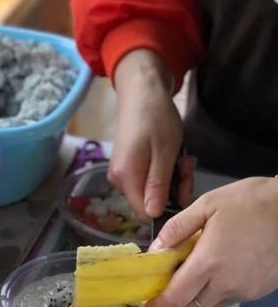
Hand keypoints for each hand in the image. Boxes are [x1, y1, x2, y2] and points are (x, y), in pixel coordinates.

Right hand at [110, 50, 194, 217]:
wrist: (141, 91)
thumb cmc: (155, 118)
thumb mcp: (165, 152)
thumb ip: (158, 186)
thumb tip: (154, 215)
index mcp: (126, 178)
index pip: (146, 213)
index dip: (169, 207)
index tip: (186, 185)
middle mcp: (119, 180)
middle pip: (149, 202)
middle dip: (175, 190)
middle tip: (188, 166)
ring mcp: (123, 172)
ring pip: (152, 190)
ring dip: (173, 178)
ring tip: (185, 157)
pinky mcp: (129, 165)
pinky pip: (148, 178)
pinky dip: (165, 170)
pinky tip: (175, 155)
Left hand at [145, 177, 277, 306]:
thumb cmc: (251, 203)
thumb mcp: (208, 204)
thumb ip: (178, 228)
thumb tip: (155, 250)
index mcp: (208, 263)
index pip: (176, 297)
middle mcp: (226, 284)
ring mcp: (245, 290)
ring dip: (193, 305)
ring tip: (182, 292)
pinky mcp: (259, 291)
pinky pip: (229, 300)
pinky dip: (214, 297)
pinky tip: (211, 281)